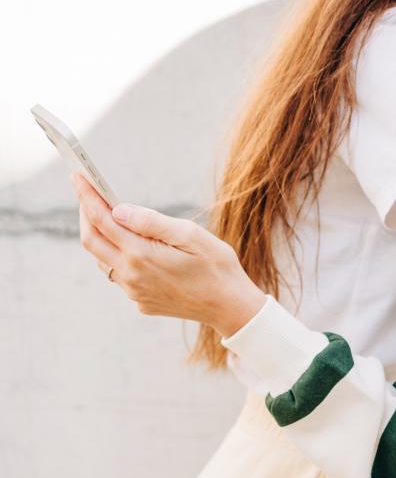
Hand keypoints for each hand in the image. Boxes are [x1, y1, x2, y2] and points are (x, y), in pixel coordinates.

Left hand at [70, 172, 265, 336]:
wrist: (231, 307)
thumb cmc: (217, 266)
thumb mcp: (191, 235)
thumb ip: (151, 222)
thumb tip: (119, 210)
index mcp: (142, 255)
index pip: (102, 220)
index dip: (87, 196)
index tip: (77, 177)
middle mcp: (131, 275)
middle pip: (91, 241)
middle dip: (86, 214)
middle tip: (88, 194)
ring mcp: (134, 291)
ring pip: (103, 260)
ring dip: (101, 237)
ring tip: (110, 218)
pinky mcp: (141, 301)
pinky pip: (120, 275)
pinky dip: (118, 256)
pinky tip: (134, 248)